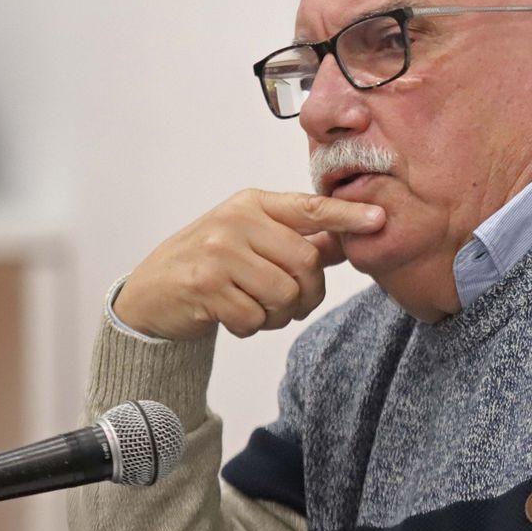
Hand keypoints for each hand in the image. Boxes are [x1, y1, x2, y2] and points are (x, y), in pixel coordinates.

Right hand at [114, 189, 385, 340]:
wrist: (151, 293)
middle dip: (307, 293)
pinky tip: (233, 316)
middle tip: (290, 304)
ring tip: (258, 309)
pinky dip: (252, 326)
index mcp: (254, 204)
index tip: (380, 219)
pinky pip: (256, 317)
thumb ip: (298, 239)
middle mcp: (236, 221)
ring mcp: (218, 252)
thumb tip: (349, 240)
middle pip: (306, 262)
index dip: (348, 215)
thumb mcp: (253, 239)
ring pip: (284, 293)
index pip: (311, 208)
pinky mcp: (205, 285)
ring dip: (279, 314)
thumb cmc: (211, 263)